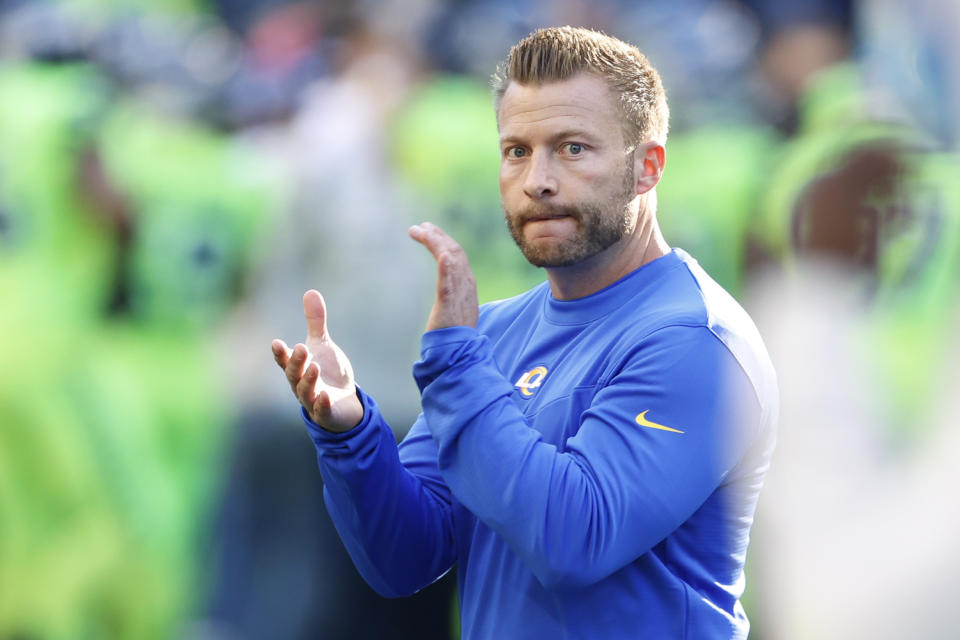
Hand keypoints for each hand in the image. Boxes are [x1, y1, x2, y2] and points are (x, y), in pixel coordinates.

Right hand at [271, 290, 363, 432]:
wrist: (344, 404)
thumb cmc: (328, 373)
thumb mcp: (322, 345)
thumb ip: (315, 322)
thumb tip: (310, 291)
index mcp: (298, 369)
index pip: (285, 361)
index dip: (281, 353)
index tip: (277, 343)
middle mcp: (300, 385)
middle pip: (294, 375)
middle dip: (296, 362)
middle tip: (301, 348)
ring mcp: (312, 401)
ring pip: (305, 392)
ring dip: (308, 380)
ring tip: (315, 367)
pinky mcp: (326, 414)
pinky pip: (321, 410)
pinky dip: (321, 403)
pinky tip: (325, 394)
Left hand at [408, 222, 478, 330]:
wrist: (459, 352)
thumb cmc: (453, 333)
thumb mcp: (454, 308)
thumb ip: (451, 295)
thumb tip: (445, 293)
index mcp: (467, 285)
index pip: (457, 255)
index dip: (443, 240)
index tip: (430, 230)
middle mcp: (466, 284)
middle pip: (454, 252)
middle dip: (438, 236)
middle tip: (421, 226)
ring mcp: (460, 293)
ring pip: (451, 260)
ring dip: (436, 242)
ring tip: (420, 231)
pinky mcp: (449, 304)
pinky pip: (449, 282)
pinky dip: (446, 267)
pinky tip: (441, 254)